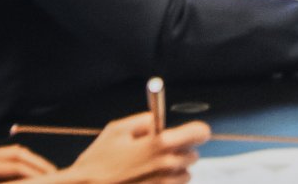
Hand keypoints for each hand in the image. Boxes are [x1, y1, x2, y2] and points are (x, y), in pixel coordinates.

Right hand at [55, 113, 208, 183]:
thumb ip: (144, 120)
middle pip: (193, 155)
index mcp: (160, 143)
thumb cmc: (97, 161)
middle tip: (157, 153)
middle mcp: (168, 165)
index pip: (200, 133)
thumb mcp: (117, 130)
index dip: (196, 131)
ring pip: (184, 175)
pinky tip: (145, 182)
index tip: (191, 133)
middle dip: (180, 152)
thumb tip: (159, 120)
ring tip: (147, 170)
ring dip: (173, 172)